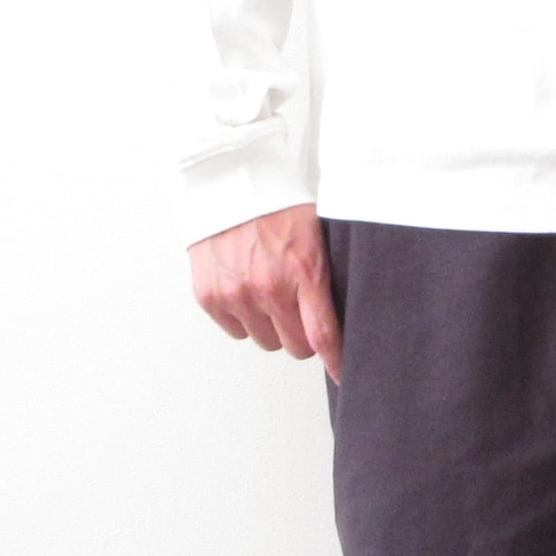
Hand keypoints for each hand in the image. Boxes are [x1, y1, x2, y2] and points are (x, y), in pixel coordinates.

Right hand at [188, 203, 341, 382]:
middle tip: (301, 310)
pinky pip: (236, 330)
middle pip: (295, 347)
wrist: (227, 179)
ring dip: (271, 325)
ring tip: (269, 291)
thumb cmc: (277, 202)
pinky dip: (243, 316)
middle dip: (302, 335)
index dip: (336, 362)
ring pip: (265, 341)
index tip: (345, 376)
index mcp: (302, 271)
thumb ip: (325, 276)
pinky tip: (246, 287)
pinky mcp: (209, 296)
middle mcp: (267, 288)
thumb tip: (340, 315)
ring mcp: (235, 294)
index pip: (323, 334)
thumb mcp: (317, 233)